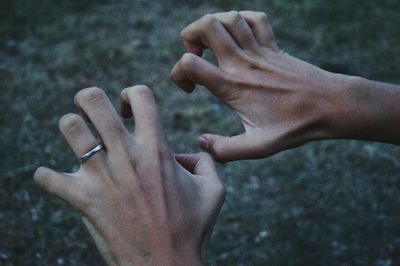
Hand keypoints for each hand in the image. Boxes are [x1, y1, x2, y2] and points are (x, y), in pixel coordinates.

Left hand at [34, 86, 224, 264]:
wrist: (167, 265)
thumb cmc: (193, 228)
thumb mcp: (214, 190)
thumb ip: (206, 162)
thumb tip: (187, 155)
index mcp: (157, 147)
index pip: (140, 96)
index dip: (132, 94)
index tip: (130, 110)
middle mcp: (126, 155)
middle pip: (93, 101)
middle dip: (89, 98)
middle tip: (94, 112)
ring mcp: (102, 176)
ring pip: (70, 129)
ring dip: (71, 129)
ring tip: (79, 141)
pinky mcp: (83, 200)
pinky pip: (48, 178)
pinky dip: (47, 177)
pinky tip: (55, 179)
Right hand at [171, 11, 349, 160]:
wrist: (330, 106)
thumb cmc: (294, 128)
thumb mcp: (258, 148)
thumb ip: (225, 150)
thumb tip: (201, 142)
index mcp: (232, 87)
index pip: (190, 64)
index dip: (178, 73)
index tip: (190, 89)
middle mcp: (242, 63)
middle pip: (207, 26)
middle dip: (190, 35)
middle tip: (195, 54)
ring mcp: (259, 51)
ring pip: (229, 18)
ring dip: (213, 24)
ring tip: (212, 43)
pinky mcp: (274, 46)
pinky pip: (255, 19)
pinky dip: (242, 19)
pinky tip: (238, 36)